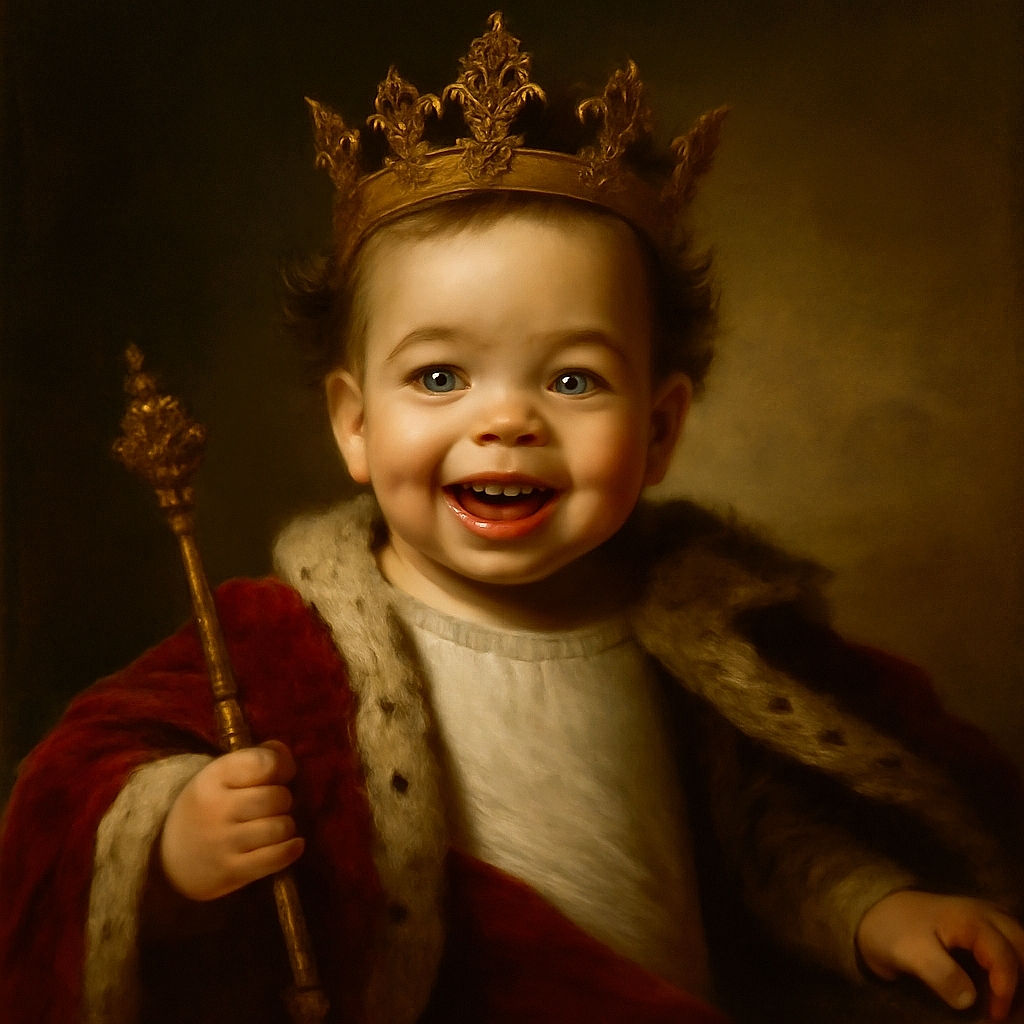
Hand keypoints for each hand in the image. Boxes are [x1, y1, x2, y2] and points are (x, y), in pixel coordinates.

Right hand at [159, 741, 304, 900]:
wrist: (169, 859)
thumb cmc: (208, 808)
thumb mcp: (222, 775)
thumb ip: (258, 757)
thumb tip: (288, 762)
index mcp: (212, 777)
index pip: (264, 763)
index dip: (281, 766)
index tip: (279, 775)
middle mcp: (216, 808)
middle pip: (277, 797)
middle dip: (283, 800)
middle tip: (272, 806)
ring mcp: (222, 842)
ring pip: (281, 827)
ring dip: (285, 826)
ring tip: (275, 826)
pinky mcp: (230, 871)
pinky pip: (277, 857)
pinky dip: (291, 850)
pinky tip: (294, 844)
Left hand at [857, 890, 1023, 1019]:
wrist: (875, 913)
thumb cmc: (893, 930)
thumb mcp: (910, 953)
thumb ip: (941, 974)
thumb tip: (969, 1001)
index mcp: (970, 920)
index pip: (1005, 957)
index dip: (1006, 990)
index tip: (994, 1017)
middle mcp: (986, 915)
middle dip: (1023, 982)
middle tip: (1009, 1013)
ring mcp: (988, 920)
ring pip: (1022, 946)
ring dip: (1022, 976)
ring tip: (1008, 1007)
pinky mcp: (985, 931)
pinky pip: (1012, 947)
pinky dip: (1015, 970)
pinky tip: (1002, 994)